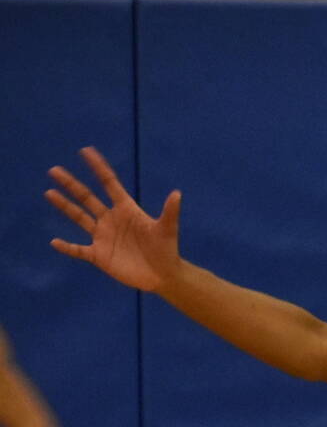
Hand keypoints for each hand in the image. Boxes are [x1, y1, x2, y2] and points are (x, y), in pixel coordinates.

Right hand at [46, 147, 182, 291]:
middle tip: (54, 170)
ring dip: (64, 206)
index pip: (109, 184)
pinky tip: (55, 242)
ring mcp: (103, 236)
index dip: (98, 168)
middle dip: (71, 184)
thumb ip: (170, 212)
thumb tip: (177, 193)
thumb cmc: (166, 249)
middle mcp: (111, 220)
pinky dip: (67, 247)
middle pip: (87, 198)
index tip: (86, 151)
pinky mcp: (99, 255)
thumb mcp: (167, 230)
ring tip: (49, 192)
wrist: (163, 275)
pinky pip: (78, 250)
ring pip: (79, 217)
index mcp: (126, 209)